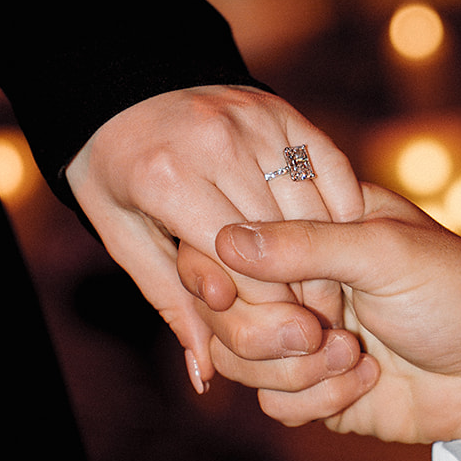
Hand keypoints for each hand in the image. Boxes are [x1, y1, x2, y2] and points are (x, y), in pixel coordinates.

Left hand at [64, 85, 363, 384]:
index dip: (269, 308)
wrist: (120, 86)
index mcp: (166, 179)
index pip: (237, 262)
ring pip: (312, 203)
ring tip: (334, 294)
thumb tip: (206, 374)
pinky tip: (343, 244)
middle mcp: (213, 142)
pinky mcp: (281, 108)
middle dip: (306, 290)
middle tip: (323, 328)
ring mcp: (252, 119)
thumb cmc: (116, 172)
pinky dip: (342, 207)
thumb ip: (172, 301)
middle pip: (281, 236)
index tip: (288, 339)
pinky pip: (329, 164)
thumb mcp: (125, 236)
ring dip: (332, 255)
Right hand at [179, 184, 460, 441]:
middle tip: (311, 331)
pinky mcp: (316, 390)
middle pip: (221, 308)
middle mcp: (300, 280)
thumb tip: (225, 239)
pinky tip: (364, 382)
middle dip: (260, 328)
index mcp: (313, 228)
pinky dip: (316, 400)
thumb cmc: (460, 294)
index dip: (219, 269)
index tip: (229, 290)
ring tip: (350, 355)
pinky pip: (274, 404)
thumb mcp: (386, 255)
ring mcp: (303, 337)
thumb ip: (306, 246)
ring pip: (239, 360)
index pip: (229, 239)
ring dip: (293, 368)